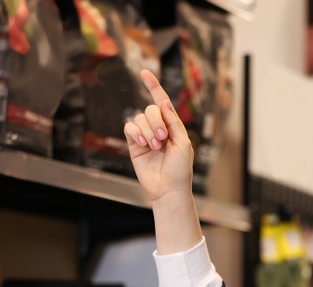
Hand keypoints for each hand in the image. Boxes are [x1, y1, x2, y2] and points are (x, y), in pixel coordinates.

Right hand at [123, 69, 193, 201]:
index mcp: (172, 125)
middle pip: (150, 109)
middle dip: (156, 121)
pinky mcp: (134, 144)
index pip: (162, 102)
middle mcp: (158, 128)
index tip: (144, 72)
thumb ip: (173, 122)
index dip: (153, 86)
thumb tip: (163, 102)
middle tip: (162, 139)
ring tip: (155, 146)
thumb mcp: (183, 143)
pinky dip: (136, 132)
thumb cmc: (180, 169)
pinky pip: (129, 128)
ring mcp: (145, 135)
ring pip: (139, 118)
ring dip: (148, 130)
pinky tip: (143, 144)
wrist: (168, 189)